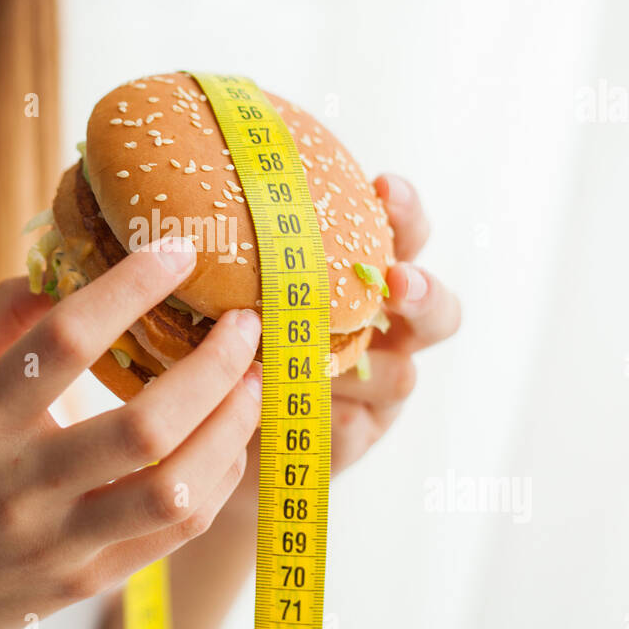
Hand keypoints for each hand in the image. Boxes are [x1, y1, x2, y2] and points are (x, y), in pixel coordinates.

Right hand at [0, 236, 262, 628]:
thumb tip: (59, 261)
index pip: (63, 342)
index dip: (130, 289)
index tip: (178, 251)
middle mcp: (17, 488)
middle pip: (144, 425)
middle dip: (213, 367)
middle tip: (244, 325)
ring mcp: (57, 543)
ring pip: (174, 488)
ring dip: (231, 427)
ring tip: (253, 382)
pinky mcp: (87, 581)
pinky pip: (175, 531)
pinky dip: (216, 477)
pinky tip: (228, 440)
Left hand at [226, 173, 459, 515]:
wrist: (208, 429)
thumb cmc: (224, 334)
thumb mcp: (228, 287)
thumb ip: (236, 251)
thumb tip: (194, 205)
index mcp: (363, 279)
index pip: (404, 235)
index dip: (404, 212)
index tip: (382, 188)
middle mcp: (383, 331)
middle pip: (435, 308)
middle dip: (422, 292)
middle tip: (397, 281)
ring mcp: (376, 391)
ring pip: (400, 376)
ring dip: (365, 367)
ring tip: (324, 359)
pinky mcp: (352, 439)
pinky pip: (355, 429)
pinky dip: (331, 417)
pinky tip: (303, 409)